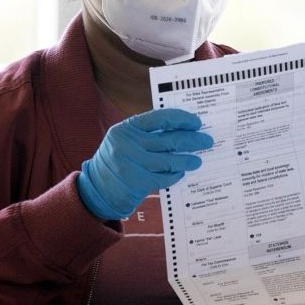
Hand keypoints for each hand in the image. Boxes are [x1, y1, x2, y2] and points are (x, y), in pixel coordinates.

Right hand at [77, 108, 214, 219]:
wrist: (97, 187)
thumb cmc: (119, 158)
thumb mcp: (126, 139)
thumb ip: (149, 132)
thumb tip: (183, 129)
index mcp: (127, 128)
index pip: (161, 118)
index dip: (182, 119)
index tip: (196, 122)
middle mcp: (128, 144)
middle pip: (170, 140)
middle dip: (193, 140)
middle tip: (207, 141)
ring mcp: (133, 165)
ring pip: (170, 161)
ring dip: (188, 160)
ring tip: (197, 160)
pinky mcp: (138, 183)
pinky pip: (165, 177)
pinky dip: (176, 175)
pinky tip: (181, 172)